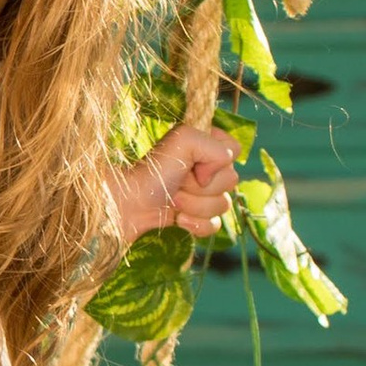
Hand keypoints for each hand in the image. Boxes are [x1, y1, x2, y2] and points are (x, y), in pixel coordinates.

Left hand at [118, 124, 239, 239]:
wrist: (131, 206)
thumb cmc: (155, 171)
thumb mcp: (184, 140)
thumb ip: (214, 145)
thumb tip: (221, 170)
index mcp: (207, 145)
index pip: (234, 150)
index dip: (217, 161)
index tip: (193, 164)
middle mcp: (208, 169)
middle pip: (232, 180)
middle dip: (201, 186)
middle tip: (177, 183)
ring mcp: (205, 195)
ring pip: (223, 205)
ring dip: (195, 205)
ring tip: (173, 200)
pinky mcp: (199, 219)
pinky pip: (215, 226)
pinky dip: (196, 225)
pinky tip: (178, 220)